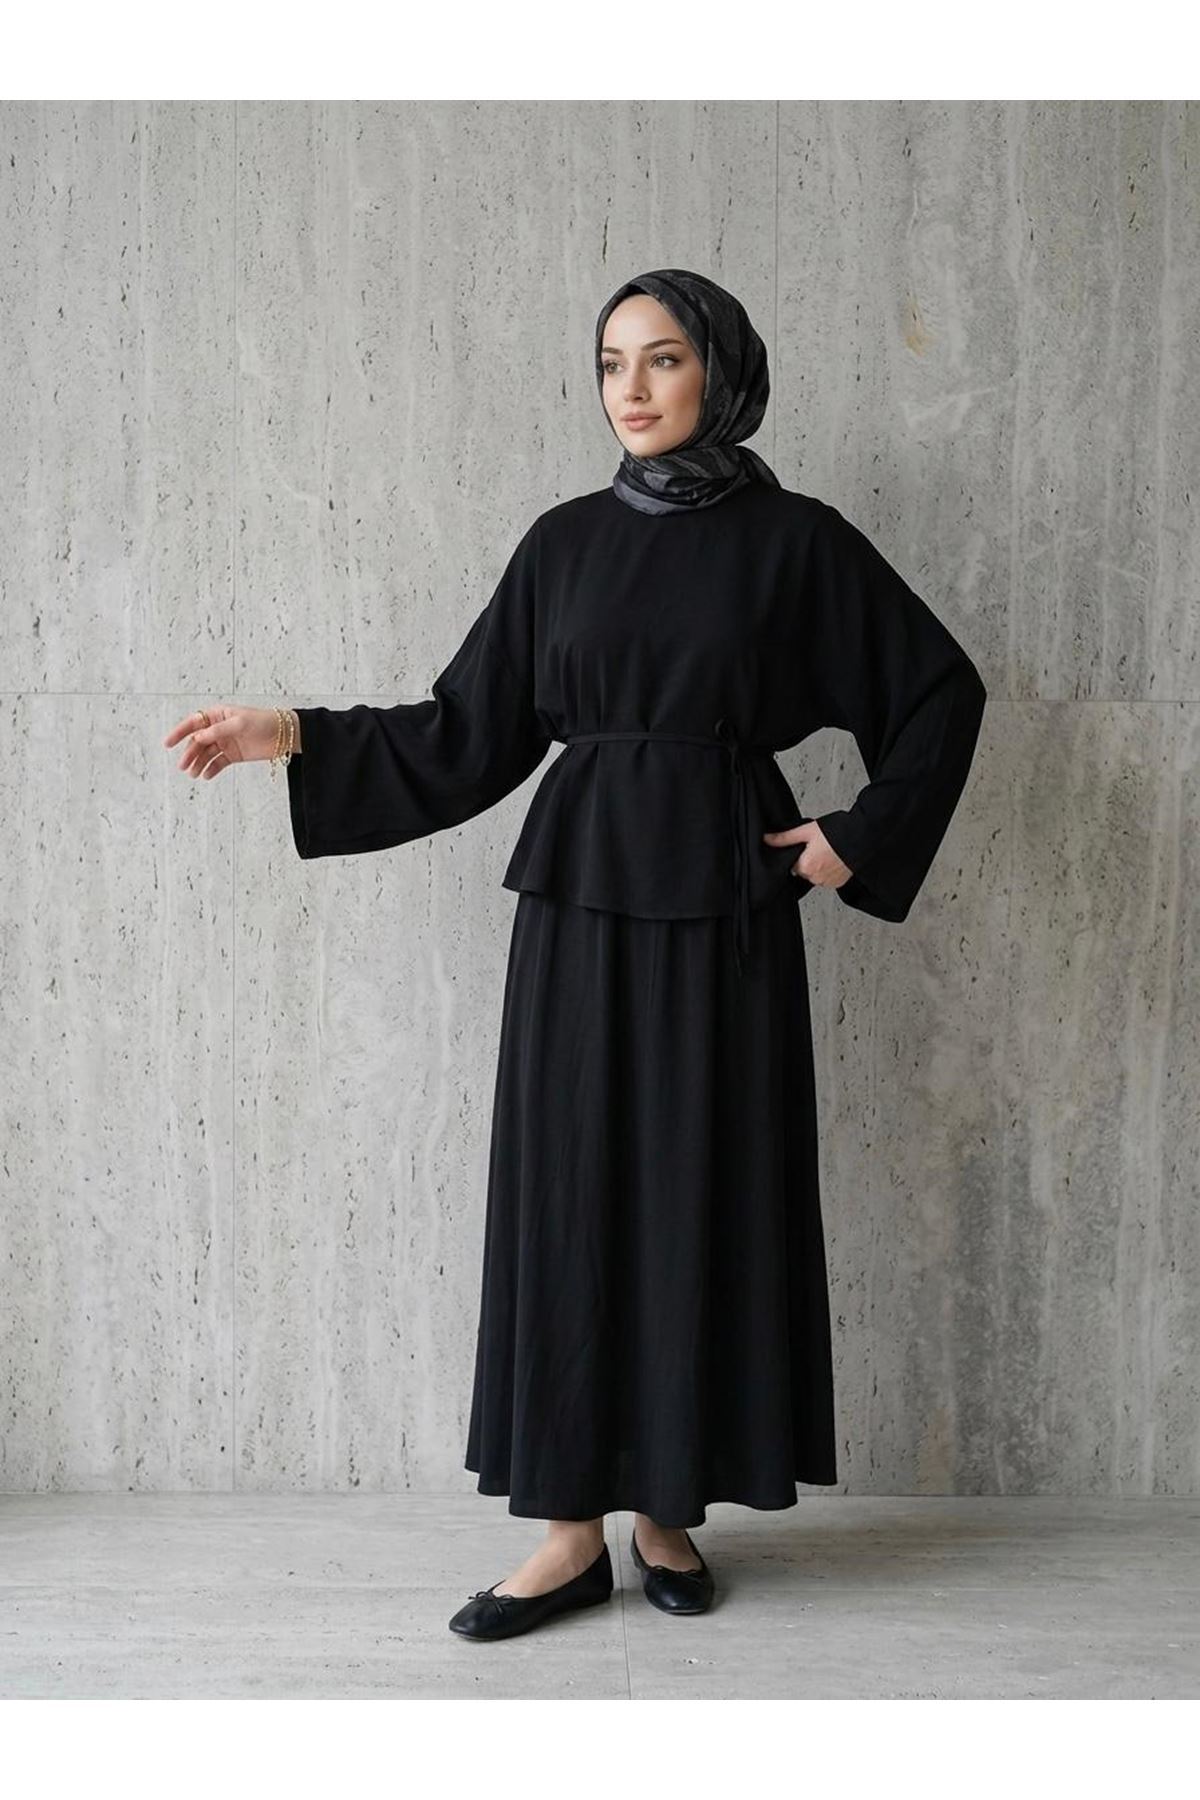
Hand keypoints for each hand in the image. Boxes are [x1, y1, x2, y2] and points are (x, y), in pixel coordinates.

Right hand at [162, 705, 288, 778]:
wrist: (285, 735)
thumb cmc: (264, 722)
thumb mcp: (240, 723)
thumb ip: (217, 731)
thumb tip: (197, 738)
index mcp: (218, 715)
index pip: (193, 723)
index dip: (179, 732)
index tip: (167, 743)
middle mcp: (219, 728)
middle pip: (198, 741)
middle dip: (189, 753)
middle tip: (184, 767)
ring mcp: (226, 742)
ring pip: (206, 754)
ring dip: (198, 763)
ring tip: (194, 774)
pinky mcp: (234, 755)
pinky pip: (218, 762)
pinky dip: (211, 769)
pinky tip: (206, 775)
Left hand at [762, 820, 853, 888]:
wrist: (861, 835)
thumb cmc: (836, 832)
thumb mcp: (806, 831)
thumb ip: (785, 838)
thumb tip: (767, 839)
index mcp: (806, 866)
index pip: (792, 864)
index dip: (798, 853)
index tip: (806, 846)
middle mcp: (816, 878)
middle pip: (803, 870)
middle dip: (808, 859)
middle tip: (818, 846)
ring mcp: (828, 882)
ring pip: (815, 875)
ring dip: (818, 866)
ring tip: (828, 851)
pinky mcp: (838, 883)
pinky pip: (827, 879)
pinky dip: (828, 870)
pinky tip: (834, 858)